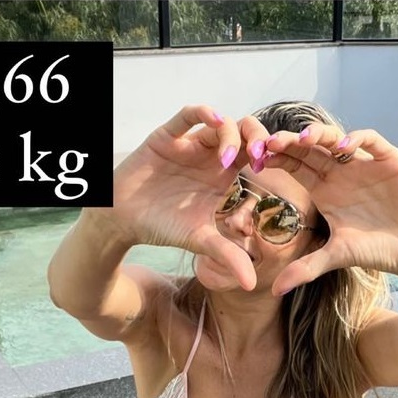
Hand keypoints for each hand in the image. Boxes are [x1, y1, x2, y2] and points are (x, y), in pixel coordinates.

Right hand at [107, 105, 255, 289]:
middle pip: (243, 131)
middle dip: (257, 136)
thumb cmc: (162, 226)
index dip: (268, 154)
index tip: (274, 166)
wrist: (123, 220)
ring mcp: (189, 144)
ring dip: (231, 134)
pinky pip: (187, 116)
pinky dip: (202, 113)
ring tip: (229, 159)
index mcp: (223, 174)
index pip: (254, 154)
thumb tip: (251, 285)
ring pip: (219, 123)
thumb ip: (226, 256)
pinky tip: (212, 120)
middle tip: (260, 154)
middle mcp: (209, 155)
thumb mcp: (199, 241)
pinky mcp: (167, 137)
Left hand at [246, 120, 397, 294]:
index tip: (258, 159)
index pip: (296, 166)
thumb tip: (272, 292)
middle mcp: (342, 172)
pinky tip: (344, 148)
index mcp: (325, 189)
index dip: (278, 159)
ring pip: (336, 138)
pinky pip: (372, 141)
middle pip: (311, 148)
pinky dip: (358, 139)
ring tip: (304, 140)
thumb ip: (305, 268)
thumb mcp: (336, 256)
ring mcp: (365, 164)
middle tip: (271, 142)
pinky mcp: (390, 160)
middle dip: (291, 143)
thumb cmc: (378, 251)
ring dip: (319, 135)